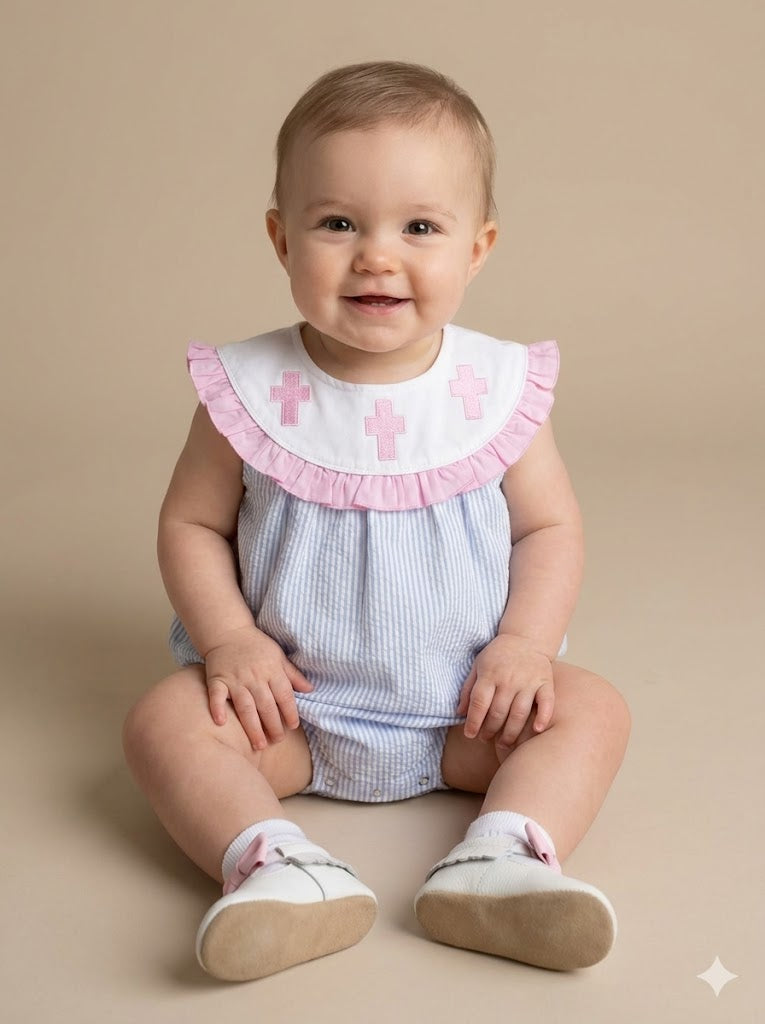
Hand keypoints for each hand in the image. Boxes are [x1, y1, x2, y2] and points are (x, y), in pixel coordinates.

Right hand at [203, 625, 313, 749]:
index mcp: (272, 670)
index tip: (293, 727)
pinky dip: (217, 708)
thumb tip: (310, 689)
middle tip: (276, 741)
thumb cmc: (256, 645)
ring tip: (259, 745)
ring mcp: (235, 679)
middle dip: (273, 726)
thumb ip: (293, 675)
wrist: (228, 631)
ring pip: (245, 706)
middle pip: (266, 705)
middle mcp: (255, 677)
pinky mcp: (217, 679)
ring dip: (252, 727)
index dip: (290, 712)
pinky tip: (221, 723)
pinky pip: (217, 695)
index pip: (284, 695)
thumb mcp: (279, 656)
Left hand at [457, 634, 554, 760]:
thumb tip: (459, 713)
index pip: (479, 703)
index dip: (473, 722)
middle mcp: (509, 679)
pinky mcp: (545, 682)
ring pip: (519, 713)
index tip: (470, 734)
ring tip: (503, 743)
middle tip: (485, 739)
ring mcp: (528, 681)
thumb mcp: (478, 666)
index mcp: (490, 674)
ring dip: (511, 733)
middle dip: (490, 731)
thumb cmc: (498, 655)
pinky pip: (546, 703)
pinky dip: (543, 717)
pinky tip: (537, 730)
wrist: (526, 638)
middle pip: (498, 712)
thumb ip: (468, 689)